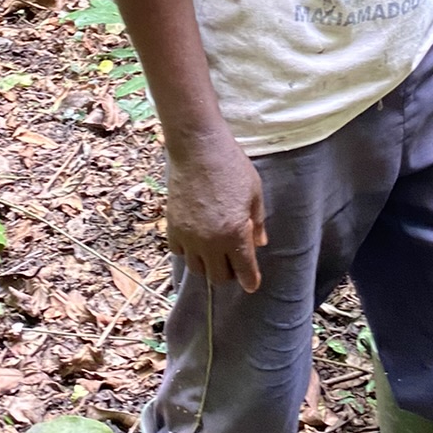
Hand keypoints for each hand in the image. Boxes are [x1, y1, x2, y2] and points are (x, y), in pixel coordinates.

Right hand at [164, 129, 266, 290]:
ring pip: (197, 269)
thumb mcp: (254, 193)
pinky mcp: (172, 227)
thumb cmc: (232, 166)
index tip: (252, 284)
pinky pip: (180, 253)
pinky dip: (189, 252)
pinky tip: (197, 240)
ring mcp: (189, 236)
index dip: (250, 280)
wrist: (198, 149)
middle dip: (229, 274)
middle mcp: (210, 241)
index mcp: (235, 233)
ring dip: (208, 265)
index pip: (243, 270)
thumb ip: (257, 222)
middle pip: (218, 277)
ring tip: (215, 252)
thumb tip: (259, 243)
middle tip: (234, 262)